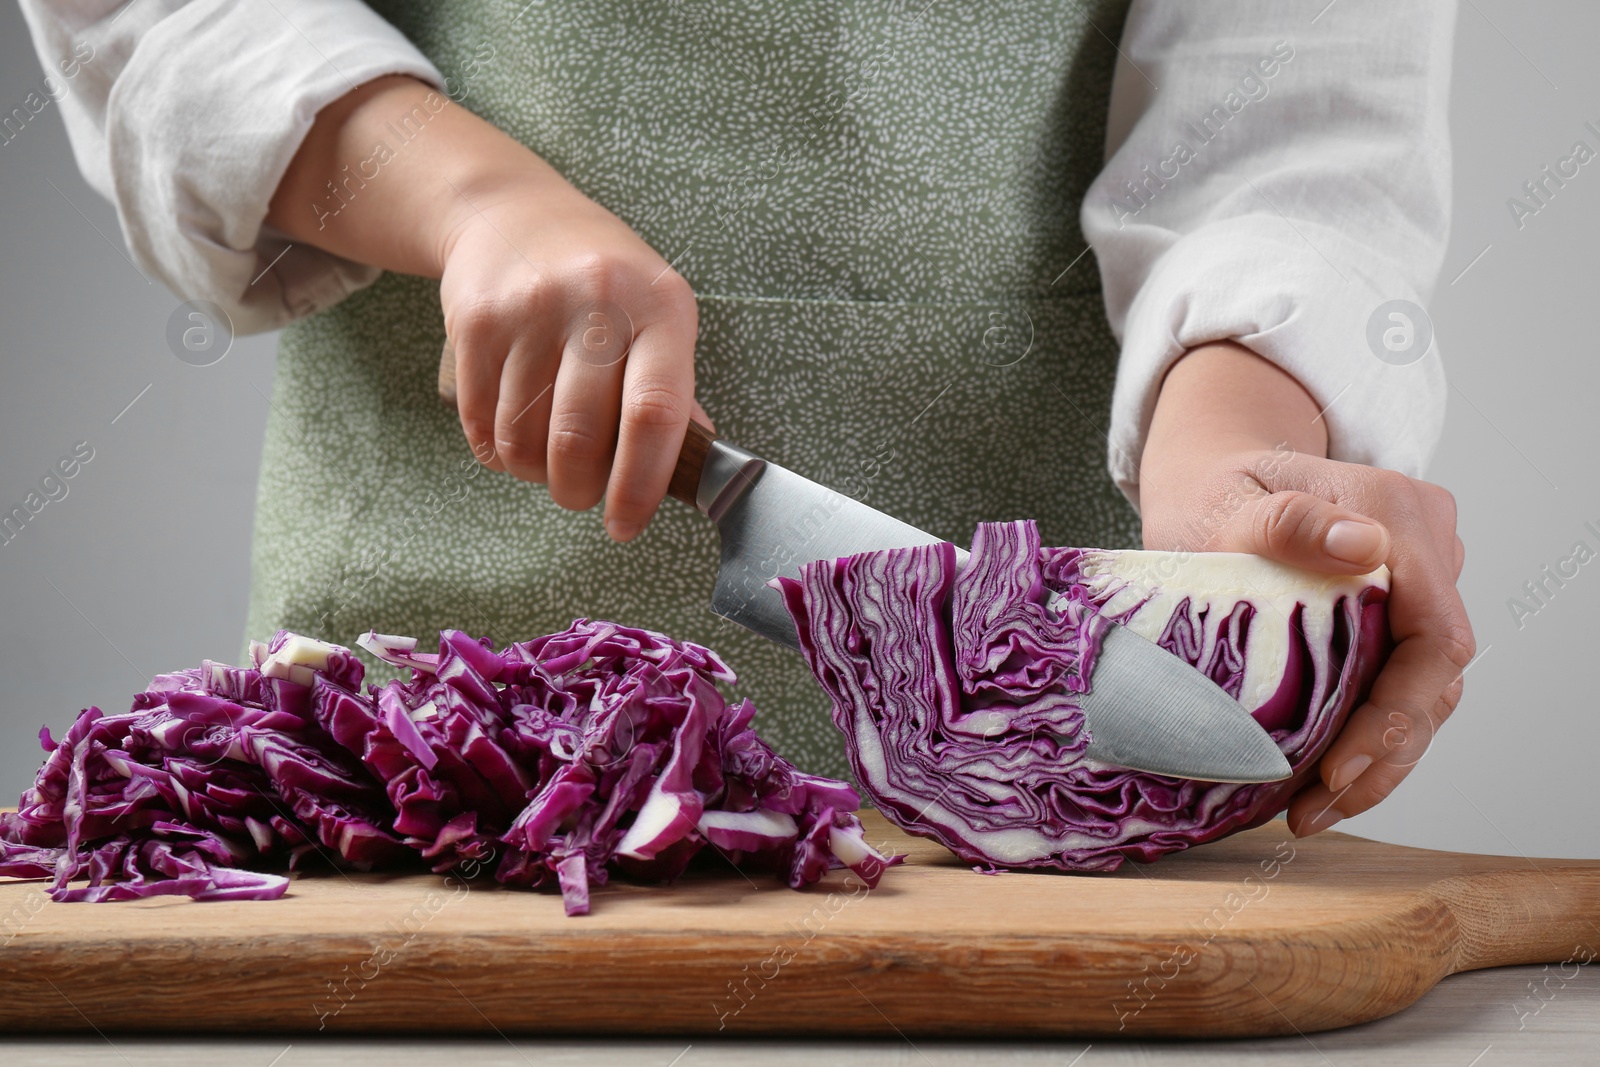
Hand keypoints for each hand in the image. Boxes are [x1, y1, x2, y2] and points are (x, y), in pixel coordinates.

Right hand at [437, 181, 701, 541]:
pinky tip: (513, 431)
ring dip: (535, 474)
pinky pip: (480, 424)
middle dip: (578, 491)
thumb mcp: (658, 313)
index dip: (639, 485)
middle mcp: (597, 303)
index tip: (626, 525)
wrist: (512, 211)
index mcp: (660, 307)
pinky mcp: (476, 322)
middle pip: (580, 440)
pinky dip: (498, 451)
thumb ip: (673, 388)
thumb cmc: (603, 279)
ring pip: (523, 442)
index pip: (654, 414)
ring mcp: (531, 310)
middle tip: (581, 494)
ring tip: (547, 457)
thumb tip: (691, 469)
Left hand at [1138, 343, 1472, 836]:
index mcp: (1396, 515)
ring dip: (1376, 759)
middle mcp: (1425, 547)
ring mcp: (1417, 580)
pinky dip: (1366, 738)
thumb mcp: (1228, 503)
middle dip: (1381, 754)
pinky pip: (1398, 684)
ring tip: (1313, 812)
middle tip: (1315, 809)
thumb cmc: (1213, 490)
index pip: (1434, 635)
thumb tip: (1364, 547)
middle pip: (1434, 676)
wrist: (1213, 480)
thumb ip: (1287, 522)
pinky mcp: (1397, 610)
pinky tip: (1322, 784)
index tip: (1340, 768)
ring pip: (1423, 690)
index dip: (1397, 713)